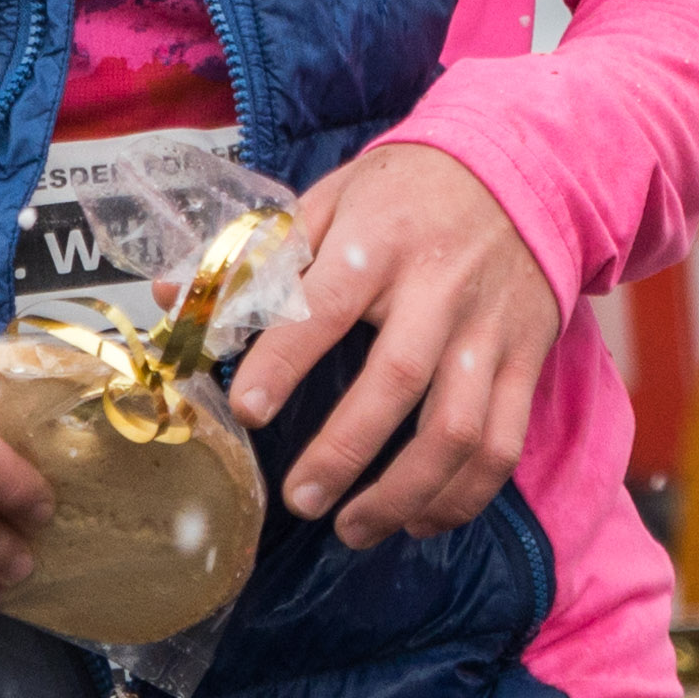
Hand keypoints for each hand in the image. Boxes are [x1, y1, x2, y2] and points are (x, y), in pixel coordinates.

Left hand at [230, 141, 559, 546]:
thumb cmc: (408, 192)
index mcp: (378, 242)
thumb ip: (259, 255)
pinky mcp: (524, 360)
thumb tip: (174, 295)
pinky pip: (502, 442)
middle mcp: (439, 289)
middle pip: (397, 381)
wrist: (524, 168)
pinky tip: (421, 519)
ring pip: (458, 429)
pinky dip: (464, 494)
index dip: (284, 361)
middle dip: (344, 452)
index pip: (326, 305)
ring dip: (405, 492)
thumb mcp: (332, 199)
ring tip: (353, 529)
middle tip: (299, 501)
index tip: (248, 413)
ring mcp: (488, 330)